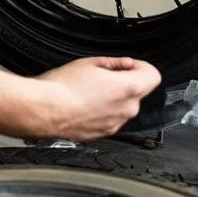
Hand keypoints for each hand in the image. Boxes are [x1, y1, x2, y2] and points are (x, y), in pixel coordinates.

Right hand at [29, 56, 161, 140]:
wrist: (44, 110)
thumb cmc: (62, 87)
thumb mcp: (90, 62)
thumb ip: (114, 63)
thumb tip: (123, 65)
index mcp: (128, 88)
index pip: (153, 75)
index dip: (141, 67)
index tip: (129, 65)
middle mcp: (126, 109)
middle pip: (138, 92)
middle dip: (125, 82)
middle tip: (104, 74)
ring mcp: (115, 124)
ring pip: (124, 106)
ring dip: (114, 97)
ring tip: (90, 89)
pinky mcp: (103, 133)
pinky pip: (111, 118)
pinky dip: (103, 111)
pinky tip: (85, 102)